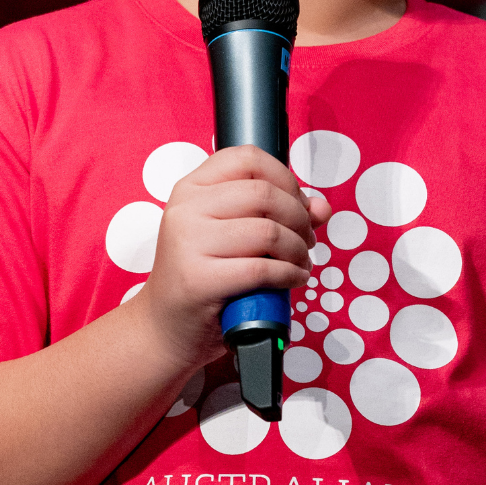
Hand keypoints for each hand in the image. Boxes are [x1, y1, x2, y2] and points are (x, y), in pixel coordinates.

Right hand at [133, 145, 329, 371]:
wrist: (165, 327)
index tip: (297, 203)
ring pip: (268, 231)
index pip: (246, 157)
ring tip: (299, 263)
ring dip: (298, 250)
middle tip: (306, 241)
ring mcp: (188, 243)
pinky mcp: (199, 279)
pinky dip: (289, 274)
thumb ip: (277, 215)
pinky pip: (262, 268)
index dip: (284, 177)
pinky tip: (292, 279)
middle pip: (264, 193)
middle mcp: (185, 209)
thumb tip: (320, 207)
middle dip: (299, 218)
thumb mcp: (232, 235)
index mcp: (191, 188)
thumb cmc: (202, 277)